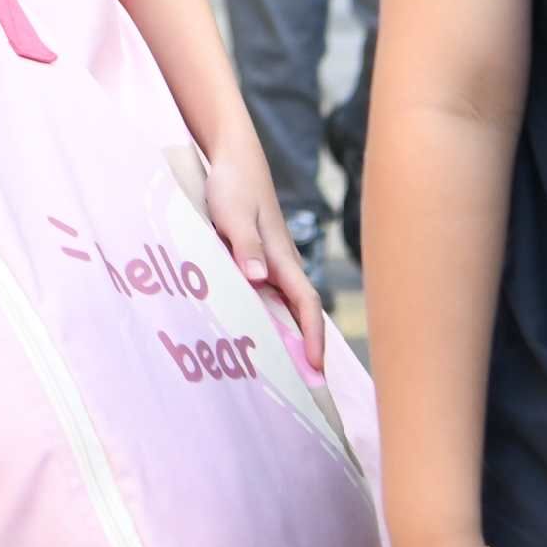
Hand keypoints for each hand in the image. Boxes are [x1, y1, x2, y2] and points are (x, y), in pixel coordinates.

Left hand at [198, 139, 324, 359]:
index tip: (314, 370)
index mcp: (281, 259)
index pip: (306, 306)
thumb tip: (257, 278)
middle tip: (299, 390)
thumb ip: (245, 244)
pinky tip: (246, 333)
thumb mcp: (234, 213)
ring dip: (282, 337)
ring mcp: (269, 262)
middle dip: (303, 349)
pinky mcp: (254, 257)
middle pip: (298, 314)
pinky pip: (263, 295)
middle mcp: (280, 265)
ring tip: (273, 374)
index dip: (312, 339)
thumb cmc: (234, 184)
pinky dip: (262, 317)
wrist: (233, 156)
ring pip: (281, 307)